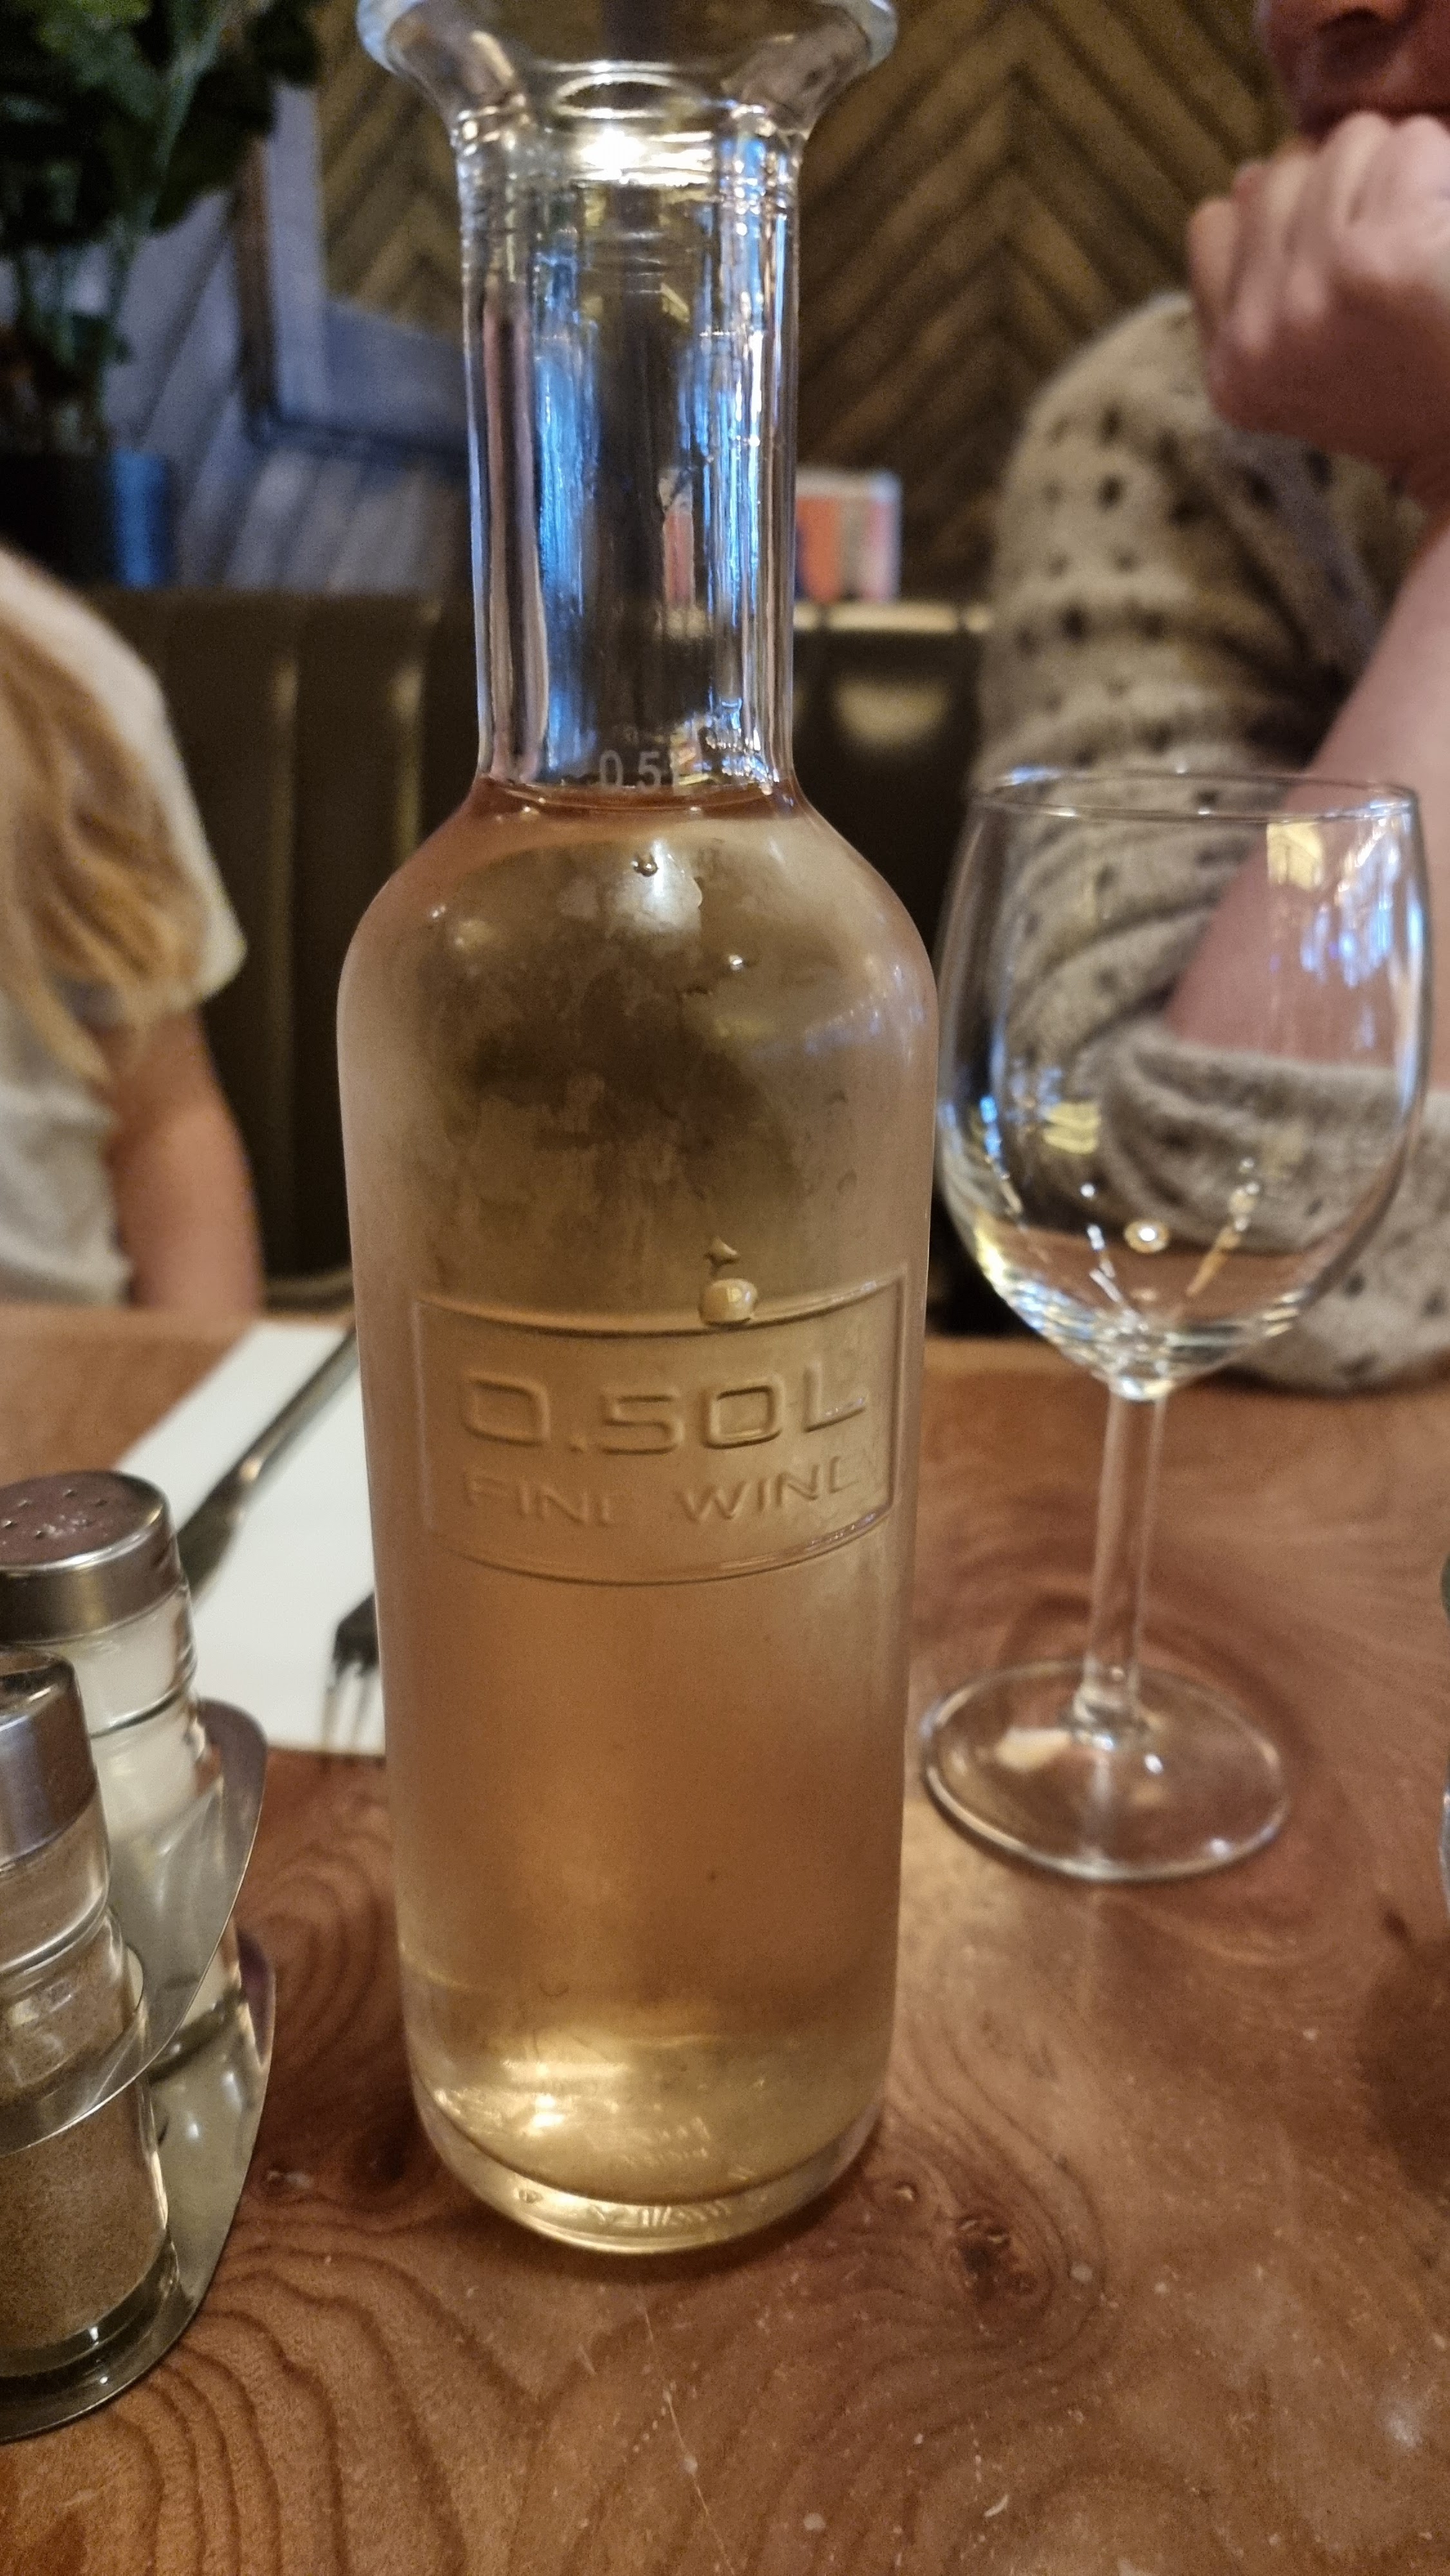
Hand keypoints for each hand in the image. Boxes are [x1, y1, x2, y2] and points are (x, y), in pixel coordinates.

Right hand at [1189, 114, 1449, 513]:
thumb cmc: (1421, 395)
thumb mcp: (1313, 365)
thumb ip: (1268, 278)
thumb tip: (1249, 178)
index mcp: (1231, 370)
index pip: (1214, 226)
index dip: (1279, 218)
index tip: (1336, 260)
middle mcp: (1255, 340)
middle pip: (1278, 174)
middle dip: (1341, 188)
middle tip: (1397, 256)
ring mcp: (1309, 300)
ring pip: (1343, 145)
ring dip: (1398, 169)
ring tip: (1429, 243)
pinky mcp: (1374, 262)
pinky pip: (1405, 146)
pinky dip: (1443, 167)